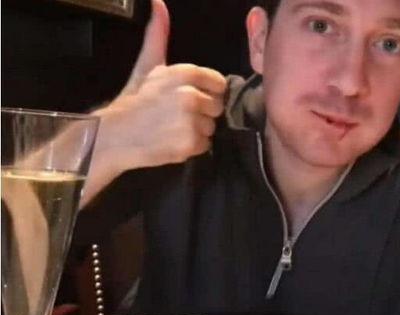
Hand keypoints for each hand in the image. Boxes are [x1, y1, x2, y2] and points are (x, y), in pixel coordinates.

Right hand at [96, 0, 226, 169]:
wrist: (113, 135)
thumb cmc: (133, 101)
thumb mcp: (147, 66)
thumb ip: (158, 36)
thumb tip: (159, 3)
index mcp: (184, 73)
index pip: (219, 83)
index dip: (206, 92)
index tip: (187, 99)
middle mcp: (190, 95)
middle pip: (217, 106)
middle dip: (202, 113)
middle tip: (177, 115)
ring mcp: (190, 121)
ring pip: (211, 127)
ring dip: (197, 131)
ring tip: (173, 129)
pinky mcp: (188, 143)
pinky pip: (205, 146)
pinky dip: (192, 148)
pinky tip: (173, 142)